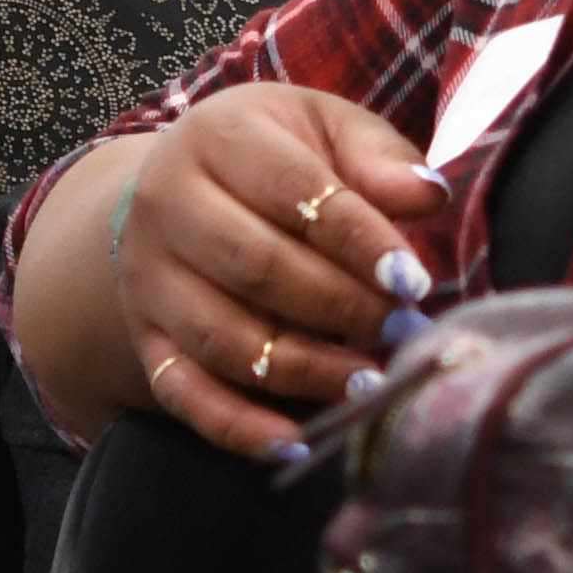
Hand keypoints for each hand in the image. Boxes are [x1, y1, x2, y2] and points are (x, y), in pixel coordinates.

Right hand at [111, 84, 449, 459]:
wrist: (184, 186)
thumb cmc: (278, 155)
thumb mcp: (325, 128)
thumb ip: (378, 158)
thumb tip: (428, 195)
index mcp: (217, 136)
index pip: (292, 191)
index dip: (358, 239)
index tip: (414, 280)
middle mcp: (166, 204)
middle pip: (255, 267)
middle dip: (339, 307)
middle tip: (402, 329)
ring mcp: (147, 277)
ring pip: (223, 337)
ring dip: (304, 371)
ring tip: (370, 382)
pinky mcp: (144, 337)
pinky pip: (183, 392)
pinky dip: (237, 428)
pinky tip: (294, 444)